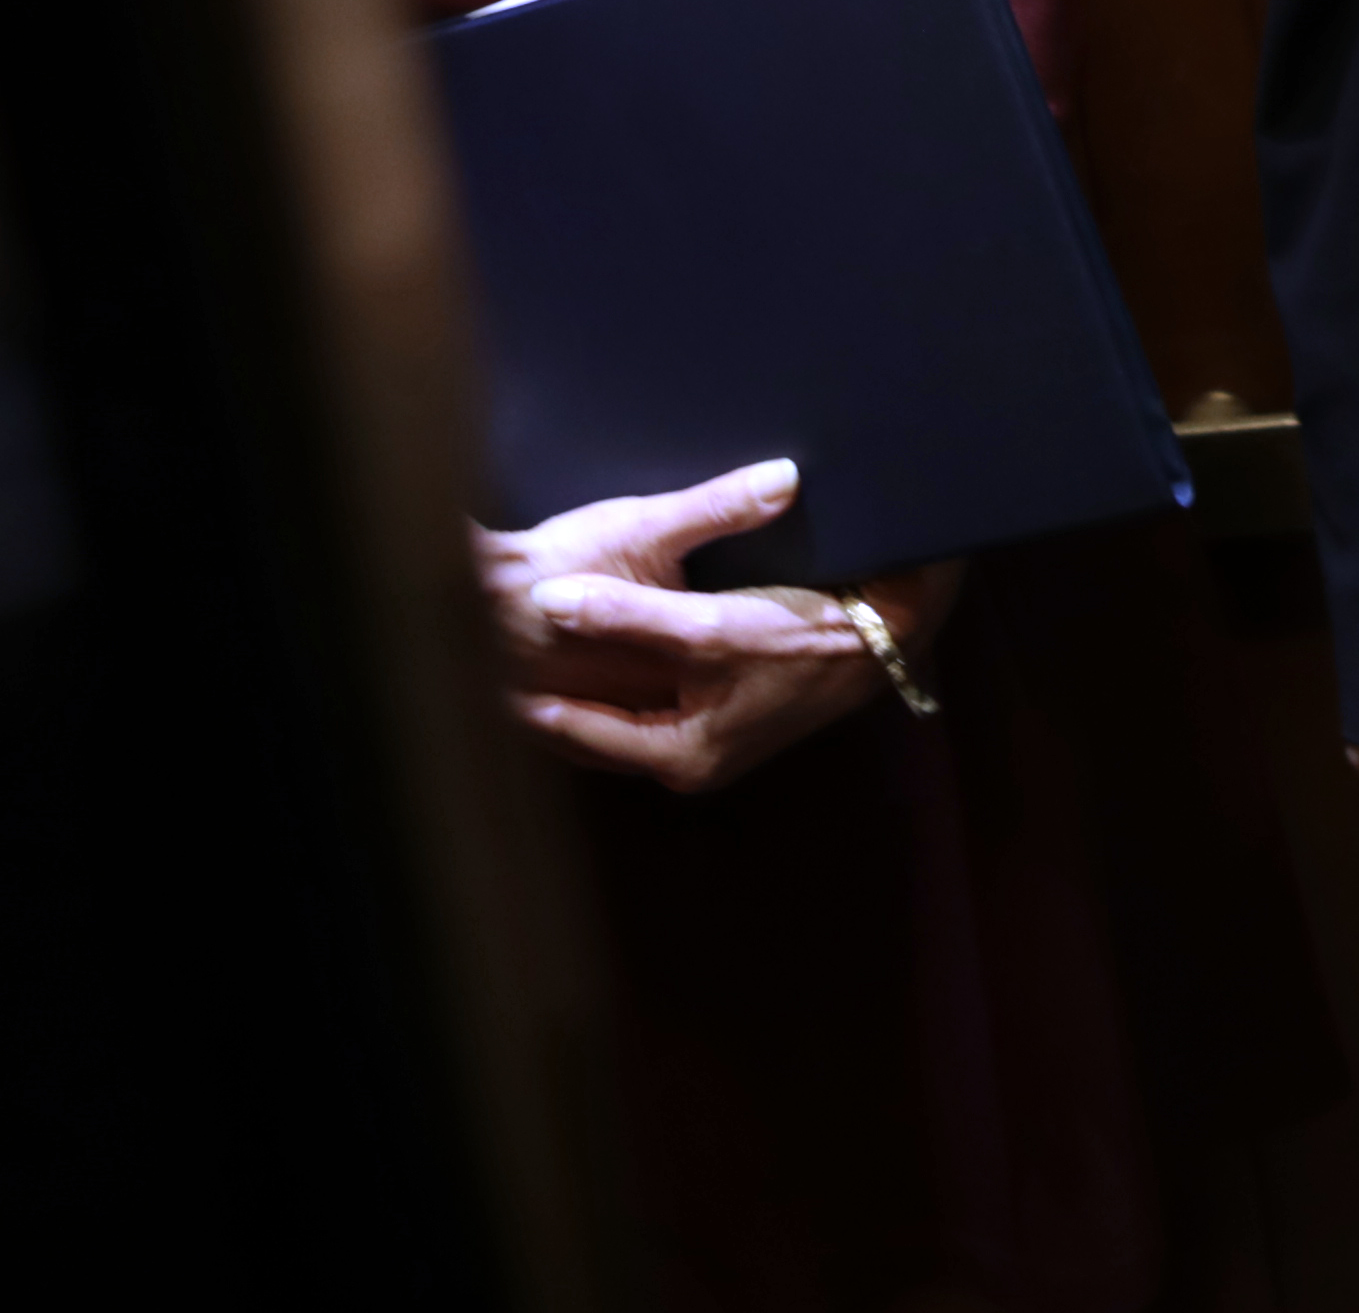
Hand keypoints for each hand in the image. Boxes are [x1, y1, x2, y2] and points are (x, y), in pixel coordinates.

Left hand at [474, 461, 940, 793]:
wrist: (886, 629)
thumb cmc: (803, 634)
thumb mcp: (709, 626)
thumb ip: (628, 616)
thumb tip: (550, 602)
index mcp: (679, 755)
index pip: (571, 732)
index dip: (521, 701)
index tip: (472, 673)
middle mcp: (686, 755)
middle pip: (589, 725)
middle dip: (541, 691)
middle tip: (478, 659)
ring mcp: (704, 730)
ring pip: (615, 705)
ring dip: (576, 678)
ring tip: (513, 645)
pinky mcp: (718, 700)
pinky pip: (643, 689)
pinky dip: (611, 668)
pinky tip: (582, 639)